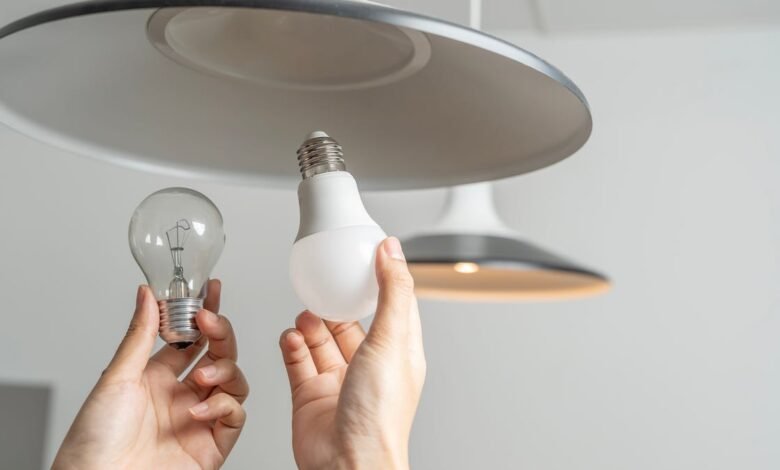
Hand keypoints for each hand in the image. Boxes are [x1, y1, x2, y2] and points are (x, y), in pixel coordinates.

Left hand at [53, 280, 247, 469]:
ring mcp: (198, 419)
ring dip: (224, 371)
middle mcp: (181, 395)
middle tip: (211, 321)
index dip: (204, 313)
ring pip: (234, 381)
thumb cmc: (93, 442)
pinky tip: (199, 411)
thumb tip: (147, 295)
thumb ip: (140, 335)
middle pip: (219, 354)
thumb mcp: (116, 378)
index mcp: (157, 377)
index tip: (212, 290)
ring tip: (201, 378)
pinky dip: (224, 407)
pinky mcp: (211, 445)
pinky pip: (235, 416)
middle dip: (221, 334)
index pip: (191, 338)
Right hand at [280, 237, 425, 469]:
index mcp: (397, 353)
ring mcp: (338, 382)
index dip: (379, 282)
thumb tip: (393, 251)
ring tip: (305, 317)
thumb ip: (393, 292)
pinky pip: (297, 361)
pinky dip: (292, 346)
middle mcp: (368, 366)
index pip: (392, 308)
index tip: (364, 258)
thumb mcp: (392, 340)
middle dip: (334, 306)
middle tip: (321, 290)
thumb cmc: (379, 415)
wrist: (347, 463)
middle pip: (349, 323)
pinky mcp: (310, 395)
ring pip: (320, 341)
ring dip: (310, 325)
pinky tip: (291, 338)